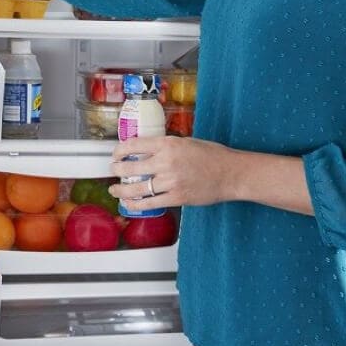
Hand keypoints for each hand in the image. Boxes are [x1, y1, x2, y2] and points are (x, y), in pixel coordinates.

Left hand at [109, 136, 234, 212]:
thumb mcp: (187, 142)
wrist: (230, 173)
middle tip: (114, 170)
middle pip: (131, 167)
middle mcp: (166, 161)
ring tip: (115, 189)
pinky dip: (136, 204)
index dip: (120, 149)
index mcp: (168, 144)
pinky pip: (149, 203)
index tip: (116, 153)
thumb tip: (147, 151)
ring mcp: (170, 181)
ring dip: (121, 190)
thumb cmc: (213, 156)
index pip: (135, 144)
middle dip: (117, 169)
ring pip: (137, 188)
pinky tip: (129, 203)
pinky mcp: (176, 198)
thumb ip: (166, 146)